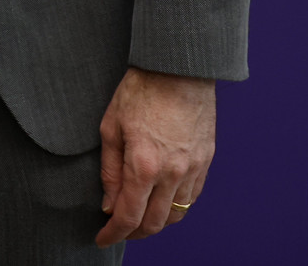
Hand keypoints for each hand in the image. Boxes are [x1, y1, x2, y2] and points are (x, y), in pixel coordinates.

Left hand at [95, 67, 215, 245]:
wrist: (178, 68)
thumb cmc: (140, 91)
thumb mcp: (111, 127)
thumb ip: (110, 170)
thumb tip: (109, 204)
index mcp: (143, 165)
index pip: (128, 216)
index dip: (113, 234)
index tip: (102, 239)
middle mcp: (172, 173)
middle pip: (154, 223)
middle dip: (133, 234)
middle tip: (118, 231)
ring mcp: (192, 169)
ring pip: (176, 215)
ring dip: (156, 223)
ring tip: (139, 218)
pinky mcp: (205, 161)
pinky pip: (192, 198)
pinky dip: (175, 207)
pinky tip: (162, 201)